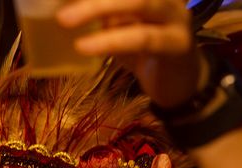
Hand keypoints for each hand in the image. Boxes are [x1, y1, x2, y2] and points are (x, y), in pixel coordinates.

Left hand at [58, 0, 202, 109]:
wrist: (181, 84)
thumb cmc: (145, 52)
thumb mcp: (119, 27)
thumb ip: (101, 15)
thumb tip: (62, 6)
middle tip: (61, 9)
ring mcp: (176, 17)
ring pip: (138, 3)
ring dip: (98, 9)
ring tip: (65, 21)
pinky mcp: (177, 44)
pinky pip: (142, 38)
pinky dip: (111, 41)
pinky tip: (85, 47)